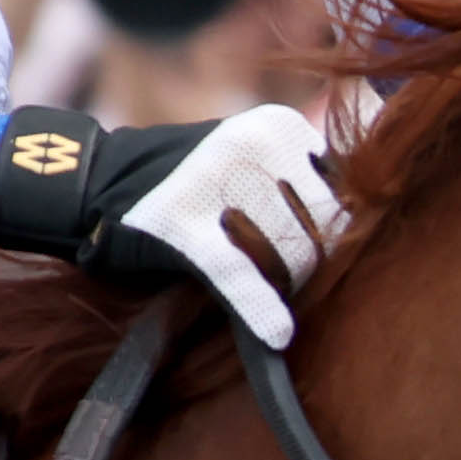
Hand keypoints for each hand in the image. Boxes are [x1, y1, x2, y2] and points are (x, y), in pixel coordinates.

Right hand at [87, 101, 339, 345]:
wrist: (95, 182)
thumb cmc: (189, 180)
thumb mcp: (254, 154)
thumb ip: (306, 180)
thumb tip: (365, 222)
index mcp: (279, 126)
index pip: (342, 194)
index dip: (332, 232)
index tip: (313, 250)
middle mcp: (254, 145)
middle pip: (322, 226)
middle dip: (311, 262)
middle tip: (283, 278)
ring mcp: (218, 183)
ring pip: (289, 253)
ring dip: (284, 283)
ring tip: (261, 288)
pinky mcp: (184, 226)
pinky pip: (240, 275)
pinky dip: (261, 309)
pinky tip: (275, 333)